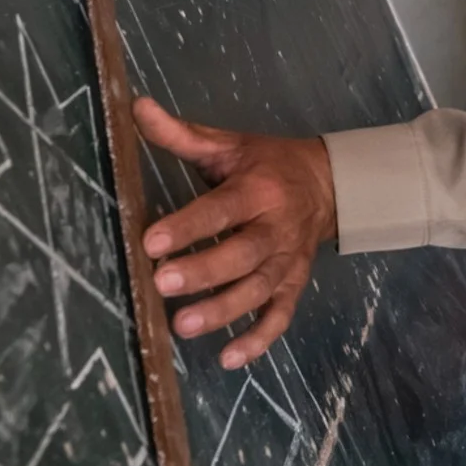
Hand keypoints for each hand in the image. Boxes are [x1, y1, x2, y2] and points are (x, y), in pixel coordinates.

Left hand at [132, 97, 337, 368]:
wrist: (329, 184)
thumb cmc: (267, 164)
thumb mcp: (229, 144)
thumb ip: (182, 135)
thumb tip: (136, 107)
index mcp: (259, 189)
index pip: (222, 209)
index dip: (188, 226)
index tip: (152, 242)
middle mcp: (277, 227)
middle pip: (243, 253)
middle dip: (203, 271)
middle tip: (161, 284)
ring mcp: (287, 261)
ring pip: (258, 290)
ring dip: (223, 310)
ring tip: (183, 326)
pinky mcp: (293, 286)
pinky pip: (280, 317)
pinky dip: (258, 340)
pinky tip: (227, 359)